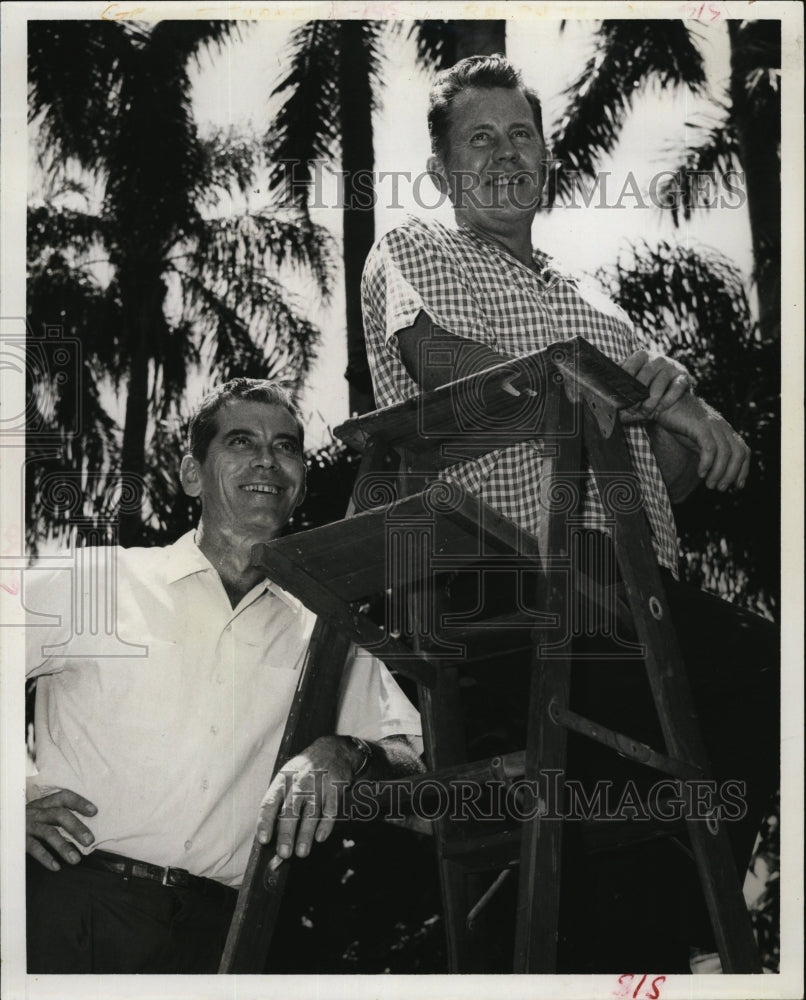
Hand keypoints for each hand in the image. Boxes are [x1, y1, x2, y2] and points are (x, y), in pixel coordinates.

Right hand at [26, 789, 96, 870]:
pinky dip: (46, 858)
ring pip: (48, 833)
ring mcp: (28, 825)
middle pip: (59, 815)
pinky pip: (34, 848)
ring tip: (76, 859)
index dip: (79, 802)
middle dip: (76, 827)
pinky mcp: (19, 839)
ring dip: (64, 847)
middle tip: (90, 841)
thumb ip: (58, 818)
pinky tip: (56, 866)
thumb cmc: (28, 822)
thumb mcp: (41, 814)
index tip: (94, 812)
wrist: (3, 827)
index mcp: (45, 804)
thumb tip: (83, 831)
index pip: (63, 797)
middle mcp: (37, 812)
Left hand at [256, 735, 361, 862]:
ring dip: (305, 834)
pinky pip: (330, 810)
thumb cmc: (303, 770)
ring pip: (311, 813)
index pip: (270, 802)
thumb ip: (279, 802)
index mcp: (283, 780)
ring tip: (301, 852)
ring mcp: (318, 785)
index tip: (263, 839)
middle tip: (284, 854)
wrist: (331, 750)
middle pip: (291, 810)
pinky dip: (326, 825)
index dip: (265, 821)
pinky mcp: (335, 789)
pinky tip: (320, 838)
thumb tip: (270, 833)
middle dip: (287, 833)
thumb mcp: (286, 777)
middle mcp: (299, 782)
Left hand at [620, 350, 693, 421]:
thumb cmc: (647, 390)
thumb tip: (600, 397)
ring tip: (645, 412)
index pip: (628, 367)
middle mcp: (657, 358)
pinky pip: (675, 390)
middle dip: (637, 395)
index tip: (618, 397)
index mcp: (641, 356)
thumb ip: (620, 388)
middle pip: (643, 377)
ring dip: (651, 402)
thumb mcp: (633, 385)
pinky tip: (660, 409)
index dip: (623, 384)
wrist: (672, 393)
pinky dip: (666, 401)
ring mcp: (671, 366)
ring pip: (659, 385)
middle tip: (631, 409)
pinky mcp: (684, 377)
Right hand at [654, 394, 749, 490]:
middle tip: (720, 488)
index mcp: (725, 431)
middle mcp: (723, 427)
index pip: (743, 451)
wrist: (666, 401)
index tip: (737, 486)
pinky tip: (700, 473)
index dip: (743, 470)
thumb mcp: (698, 439)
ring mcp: (713, 426)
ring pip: (725, 453)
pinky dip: (707, 463)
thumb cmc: (680, 422)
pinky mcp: (700, 426)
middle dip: (732, 475)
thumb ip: (708, 452)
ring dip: (719, 473)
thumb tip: (715, 472)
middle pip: (738, 454)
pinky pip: (709, 448)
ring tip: (709, 484)